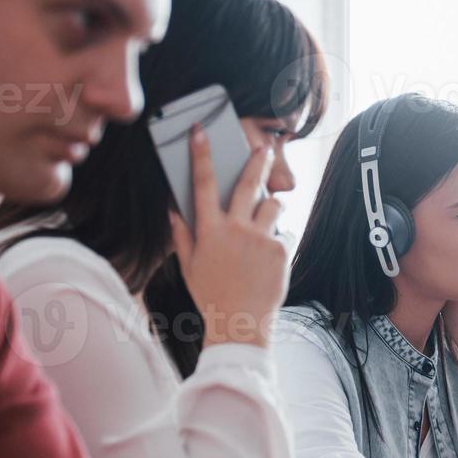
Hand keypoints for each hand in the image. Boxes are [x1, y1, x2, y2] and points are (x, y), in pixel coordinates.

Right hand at [168, 125, 285, 348]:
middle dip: (257, 162)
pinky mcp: (280, 250)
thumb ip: (182, 236)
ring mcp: (260, 239)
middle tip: (264, 149)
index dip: (200, 155)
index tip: (200, 132)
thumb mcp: (189, 267)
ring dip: (271, 208)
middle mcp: (235, 230)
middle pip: (249, 183)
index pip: (202, 184)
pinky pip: (283, 232)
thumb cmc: (212, 296)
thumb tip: (173, 211)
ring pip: (273, 205)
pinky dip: (278, 240)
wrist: (240, 325)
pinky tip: (269, 259)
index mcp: (209, 231)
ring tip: (265, 222)